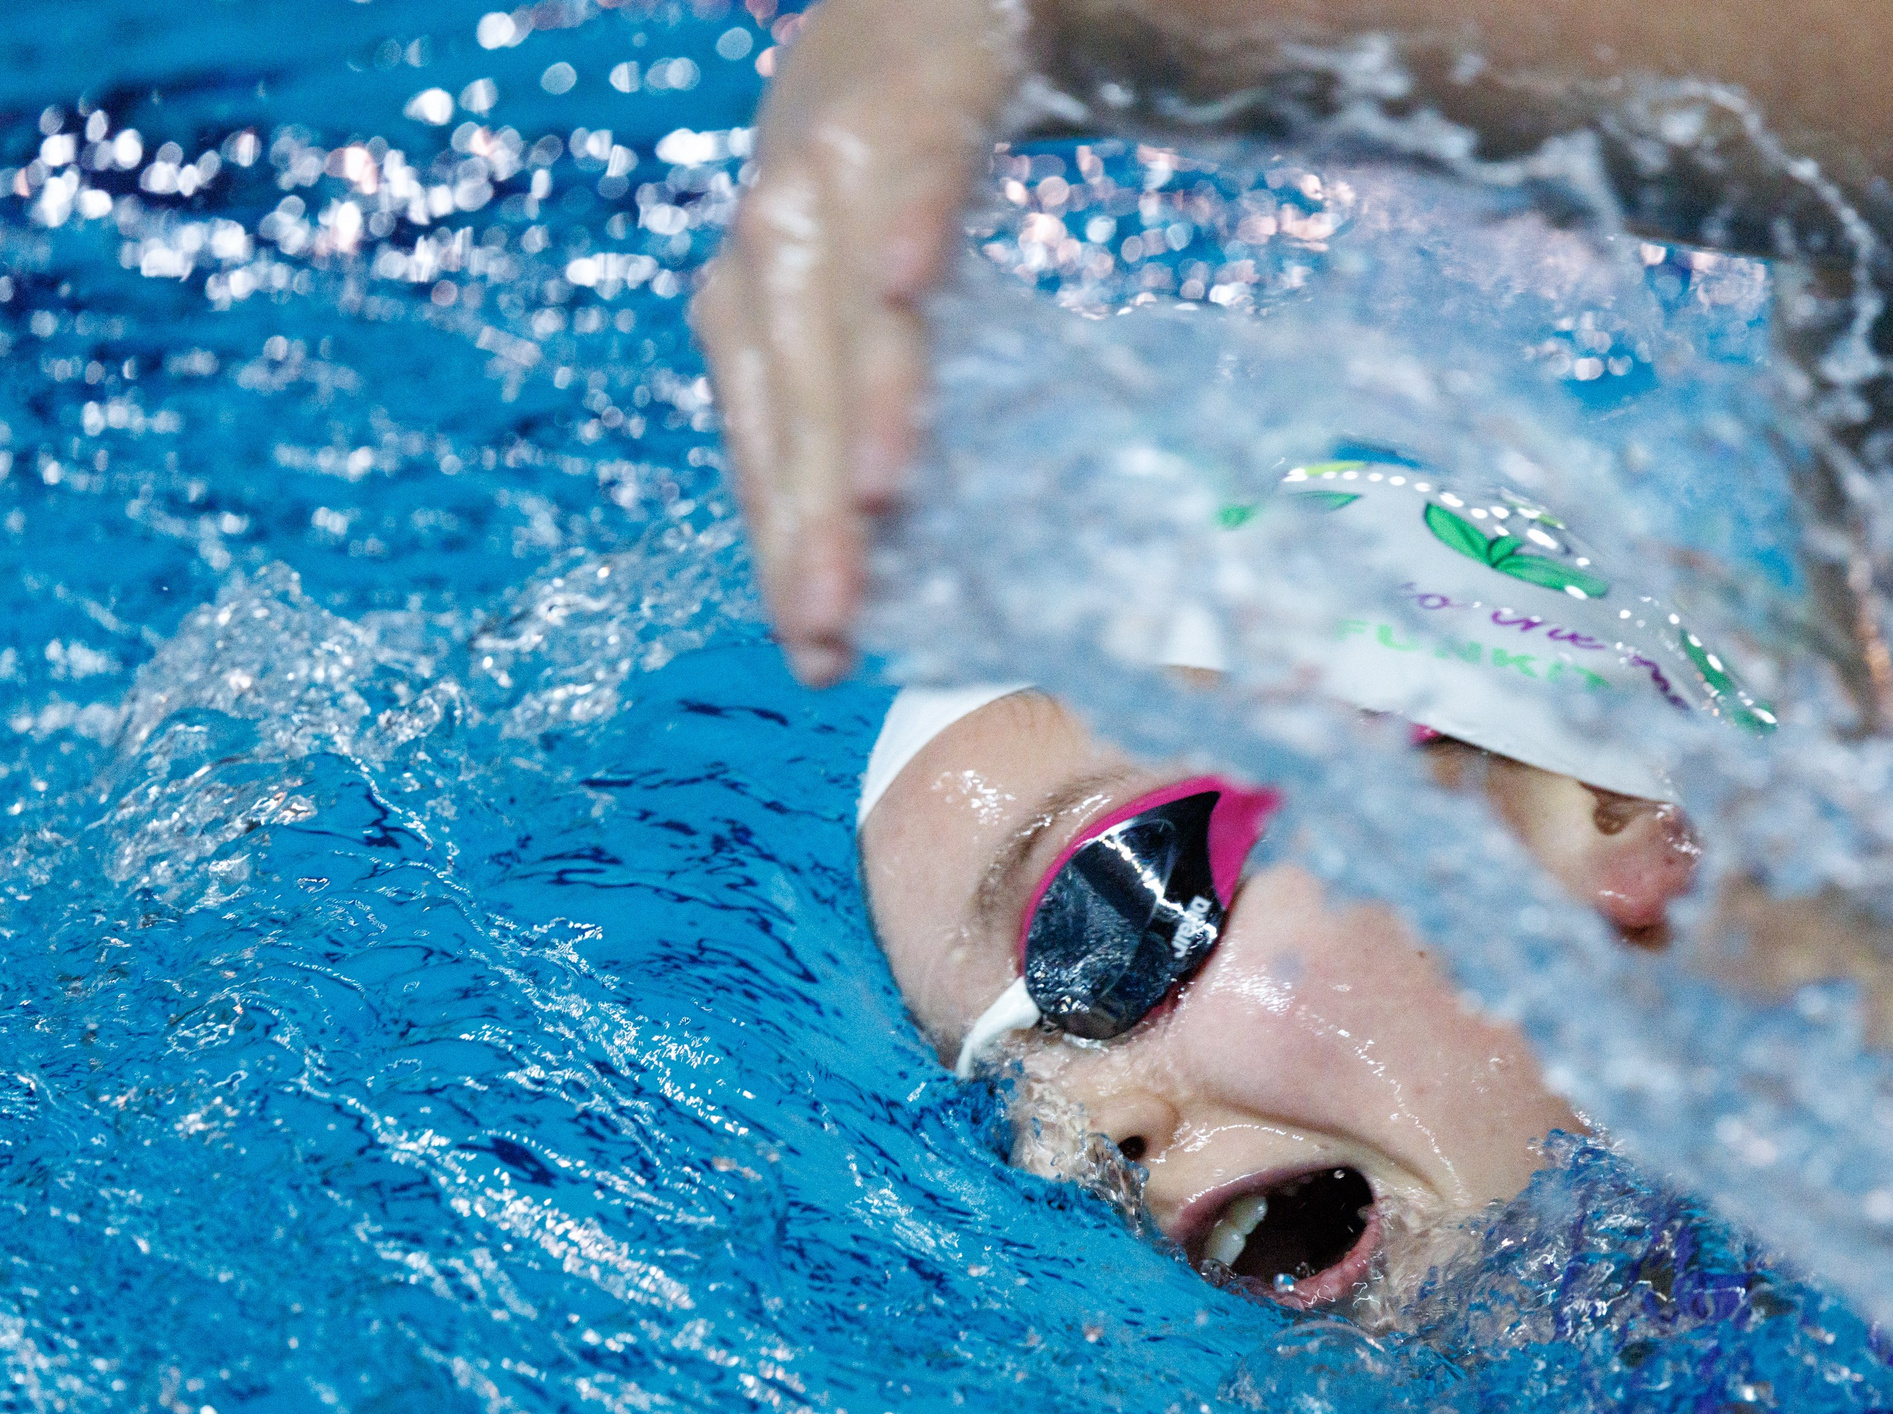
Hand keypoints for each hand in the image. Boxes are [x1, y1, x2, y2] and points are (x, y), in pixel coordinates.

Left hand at [691, 0, 1017, 686]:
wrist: (927, 6)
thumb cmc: (897, 178)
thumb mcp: (863, 301)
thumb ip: (869, 406)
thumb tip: (899, 561)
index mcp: (753, 300)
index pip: (764, 445)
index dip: (785, 548)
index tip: (818, 657)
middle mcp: (773, 236)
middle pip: (790, 393)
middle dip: (807, 513)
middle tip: (831, 621)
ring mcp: (836, 161)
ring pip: (838, 299)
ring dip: (856, 394)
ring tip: (877, 497)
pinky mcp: (914, 96)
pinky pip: (912, 166)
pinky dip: (907, 220)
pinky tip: (912, 280)